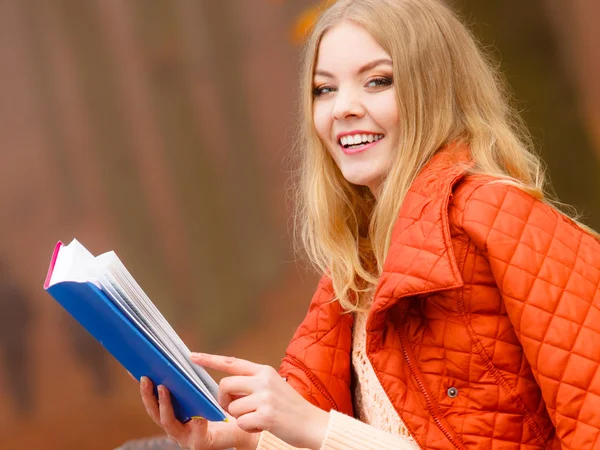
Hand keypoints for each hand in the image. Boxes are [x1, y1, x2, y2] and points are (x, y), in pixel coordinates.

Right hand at [139, 376, 258, 449]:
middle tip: (145, 377)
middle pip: (154, 412)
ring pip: (168, 422)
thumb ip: (189, 382)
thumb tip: (180, 358)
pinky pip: (195, 431)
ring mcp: (184, 437)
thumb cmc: (220, 406)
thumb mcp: (202, 390)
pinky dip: (196, 422)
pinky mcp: (199, 443)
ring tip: (163, 387)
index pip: (153, 399)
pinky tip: (197, 413)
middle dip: (148, 395)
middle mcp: (175, 427)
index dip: (143, 386)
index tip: (134, 370)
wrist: (241, 425)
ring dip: (164, 404)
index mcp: (173, 414)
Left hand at [191, 353, 330, 449]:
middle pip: (224, 386)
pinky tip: (261, 427)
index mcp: (263, 370)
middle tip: (233, 409)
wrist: (314, 424)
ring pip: (232, 408)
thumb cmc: (290, 408)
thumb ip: (252, 383)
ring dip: (239, 418)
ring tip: (257, 419)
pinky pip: (241, 423)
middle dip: (223, 401)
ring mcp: (265, 397)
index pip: (231, 362)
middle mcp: (263, 380)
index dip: (209, 360)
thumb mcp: (273, 387)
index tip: (192, 357)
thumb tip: (226, 389)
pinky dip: (247, 429)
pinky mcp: (267, 415)